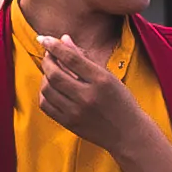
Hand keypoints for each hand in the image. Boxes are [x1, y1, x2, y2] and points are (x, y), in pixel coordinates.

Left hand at [33, 31, 155, 160]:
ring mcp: (77, 112)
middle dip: (47, 61)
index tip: (44, 38)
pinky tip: (51, 87)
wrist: (127, 133)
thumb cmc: (120, 101)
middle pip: (55, 74)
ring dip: (45, 76)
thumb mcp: (108, 76)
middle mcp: (88, 96)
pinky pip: (46, 105)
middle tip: (48, 56)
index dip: (54, 46)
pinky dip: (44, 93)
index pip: (71, 59)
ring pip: (47, 89)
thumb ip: (84, 57)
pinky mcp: (69, 123)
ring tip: (51, 71)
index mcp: (101, 81)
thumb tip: (64, 39)